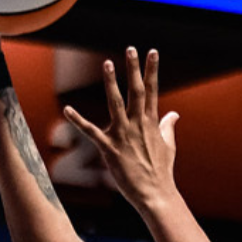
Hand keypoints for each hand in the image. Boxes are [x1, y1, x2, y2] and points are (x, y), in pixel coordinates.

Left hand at [63, 48, 179, 210]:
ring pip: (116, 104)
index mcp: (152, 122)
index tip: (152, 52)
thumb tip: (174, 114)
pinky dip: (78, 120)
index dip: (152, 70)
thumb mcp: (169, 145)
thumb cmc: (161, 170)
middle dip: (134, 69)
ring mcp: (124, 135)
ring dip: (112, 83)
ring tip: (108, 63)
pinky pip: (91, 132)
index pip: (153, 90)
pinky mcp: (110, 149)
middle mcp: (138, 125)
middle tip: (130, 49)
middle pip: (137, 91)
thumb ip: (168, 127)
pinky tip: (67, 109)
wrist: (155, 193)